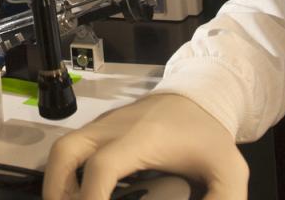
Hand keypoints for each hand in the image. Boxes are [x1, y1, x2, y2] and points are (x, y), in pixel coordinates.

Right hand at [41, 93, 248, 199]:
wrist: (200, 96)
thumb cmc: (209, 137)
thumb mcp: (228, 171)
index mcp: (142, 139)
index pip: (103, 166)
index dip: (90, 198)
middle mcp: (114, 128)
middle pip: (65, 151)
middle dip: (56, 189)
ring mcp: (104, 125)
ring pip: (62, 148)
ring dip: (57, 182)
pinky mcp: (101, 127)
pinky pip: (73, 148)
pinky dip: (68, 173)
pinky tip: (83, 194)